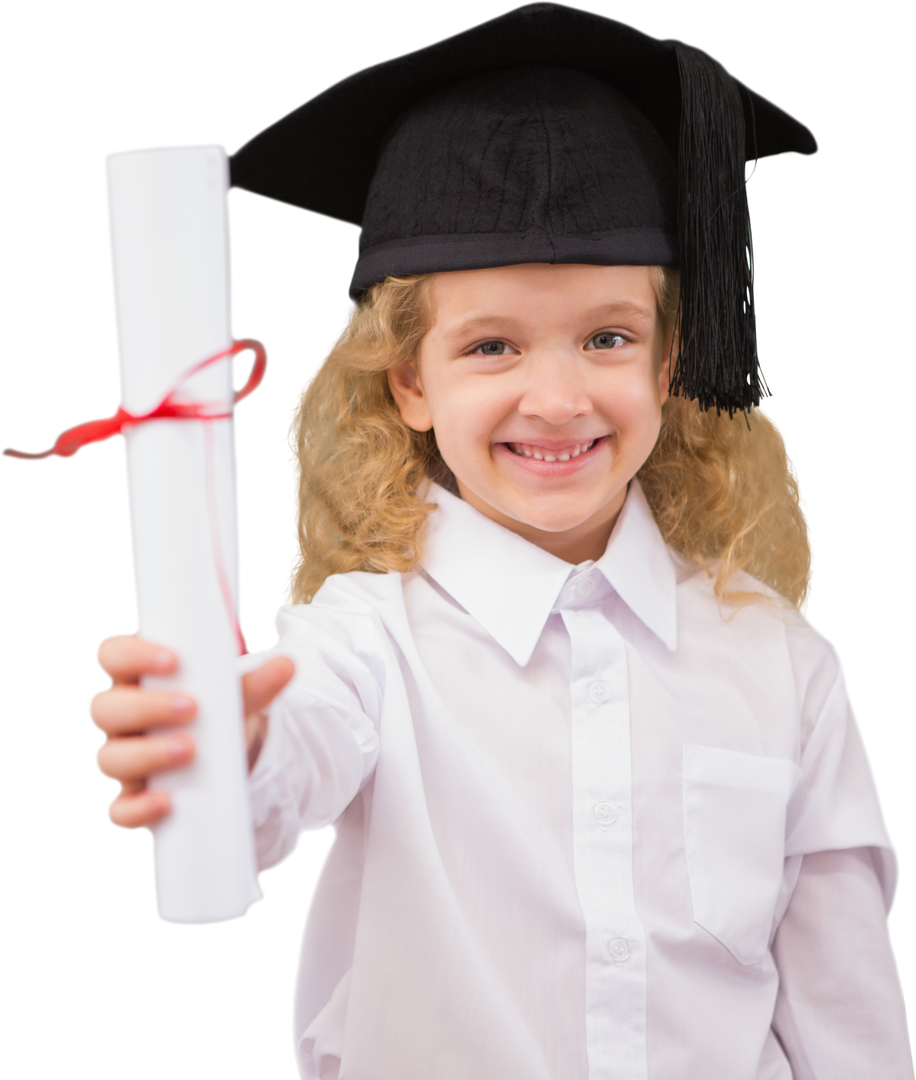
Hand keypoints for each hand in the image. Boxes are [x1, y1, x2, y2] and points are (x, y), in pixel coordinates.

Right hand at [88, 631, 294, 832]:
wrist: (218, 756)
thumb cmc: (213, 713)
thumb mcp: (235, 695)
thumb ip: (258, 682)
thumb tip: (288, 665)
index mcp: (137, 678)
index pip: (112, 655)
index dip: (132, 655)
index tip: (172, 659)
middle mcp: (122, 718)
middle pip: (103, 709)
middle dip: (145, 708)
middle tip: (191, 707)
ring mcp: (123, 758)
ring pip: (108, 758)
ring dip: (145, 754)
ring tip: (190, 750)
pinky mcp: (132, 798)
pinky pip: (118, 809)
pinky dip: (138, 808)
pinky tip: (166, 802)